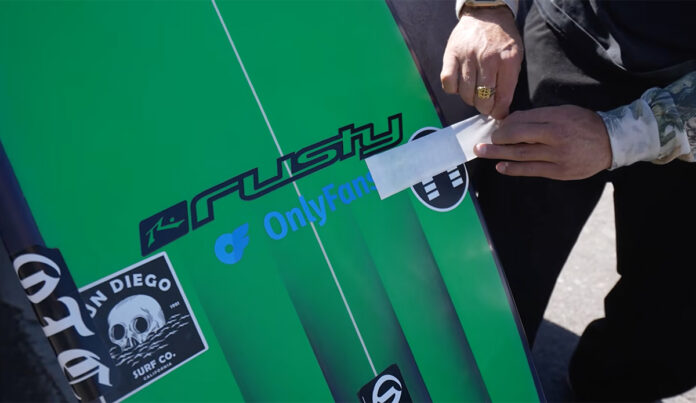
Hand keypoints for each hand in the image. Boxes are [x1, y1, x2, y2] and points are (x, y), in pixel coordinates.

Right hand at [440, 6, 522, 118]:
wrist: (486, 14)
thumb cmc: (502, 39)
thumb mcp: (515, 57)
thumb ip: (510, 82)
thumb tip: (501, 110)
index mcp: (507, 60)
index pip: (503, 97)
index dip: (500, 111)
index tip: (498, 114)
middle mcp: (487, 59)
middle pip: (483, 99)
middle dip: (485, 107)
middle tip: (486, 104)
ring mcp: (467, 56)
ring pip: (465, 94)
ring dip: (470, 98)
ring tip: (474, 92)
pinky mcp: (451, 54)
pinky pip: (448, 83)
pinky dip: (453, 88)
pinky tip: (460, 84)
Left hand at [473, 105, 612, 179]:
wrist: (611, 142)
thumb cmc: (584, 124)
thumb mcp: (564, 112)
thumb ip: (540, 117)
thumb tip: (511, 121)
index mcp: (557, 118)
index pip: (523, 120)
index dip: (506, 125)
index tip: (496, 128)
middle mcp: (556, 136)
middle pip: (519, 137)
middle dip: (497, 139)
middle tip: (481, 142)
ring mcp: (558, 156)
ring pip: (522, 154)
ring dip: (499, 154)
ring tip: (482, 153)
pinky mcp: (559, 171)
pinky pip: (531, 170)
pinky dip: (514, 168)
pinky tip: (500, 167)